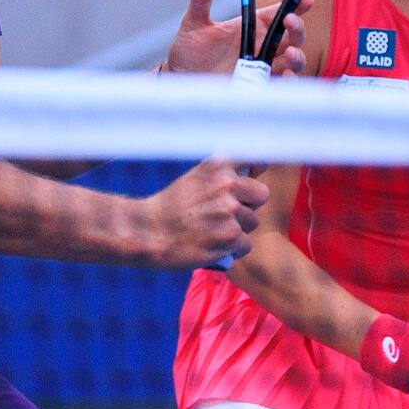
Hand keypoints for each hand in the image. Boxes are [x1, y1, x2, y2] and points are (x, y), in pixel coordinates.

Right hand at [137, 157, 267, 266]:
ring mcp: (229, 210)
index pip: (258, 159)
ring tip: (212, 231)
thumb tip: (258, 169)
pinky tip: (212, 246)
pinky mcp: (230, 236)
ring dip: (238, 229)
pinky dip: (232, 249)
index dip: (256, 171)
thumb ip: (224, 174)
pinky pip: (246, 245)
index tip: (249, 181)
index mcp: (218, 165)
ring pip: (253, 222)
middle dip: (248, 205)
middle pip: (261, 195)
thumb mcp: (196, 178)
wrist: (147, 232)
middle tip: (223, 214)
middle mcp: (227, 184)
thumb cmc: (171, 207)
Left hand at [161, 0, 308, 77]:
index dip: (296, 3)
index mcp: (253, 27)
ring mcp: (263, 68)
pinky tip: (286, 75)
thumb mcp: (194, 23)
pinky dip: (290, 81)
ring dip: (298, 55)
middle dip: (297, 27)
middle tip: (289, 20)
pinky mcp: (259, 87)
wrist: (181, 81)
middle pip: (292, 35)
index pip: (279, 12)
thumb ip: (202, 0)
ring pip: (294, 61)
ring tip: (291, 52)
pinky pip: (282, 86)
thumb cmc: (189, 51)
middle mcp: (262, 46)